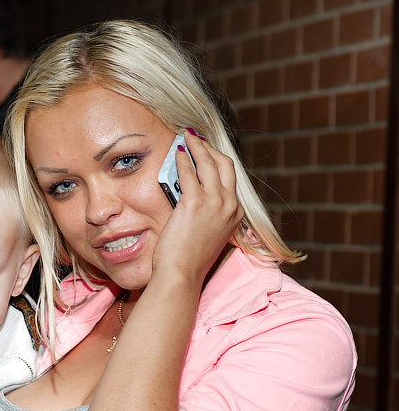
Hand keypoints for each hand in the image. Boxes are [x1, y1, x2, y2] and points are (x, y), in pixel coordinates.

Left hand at [151, 130, 243, 287]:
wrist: (181, 273)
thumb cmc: (189, 259)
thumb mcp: (208, 235)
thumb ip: (209, 217)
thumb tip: (195, 201)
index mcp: (235, 214)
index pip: (230, 178)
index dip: (218, 161)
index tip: (207, 153)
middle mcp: (229, 205)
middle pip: (225, 164)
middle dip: (210, 148)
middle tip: (196, 139)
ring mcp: (214, 203)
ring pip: (209, 163)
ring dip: (197, 146)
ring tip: (186, 137)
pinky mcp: (194, 203)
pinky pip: (188, 172)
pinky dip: (183, 159)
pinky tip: (177, 153)